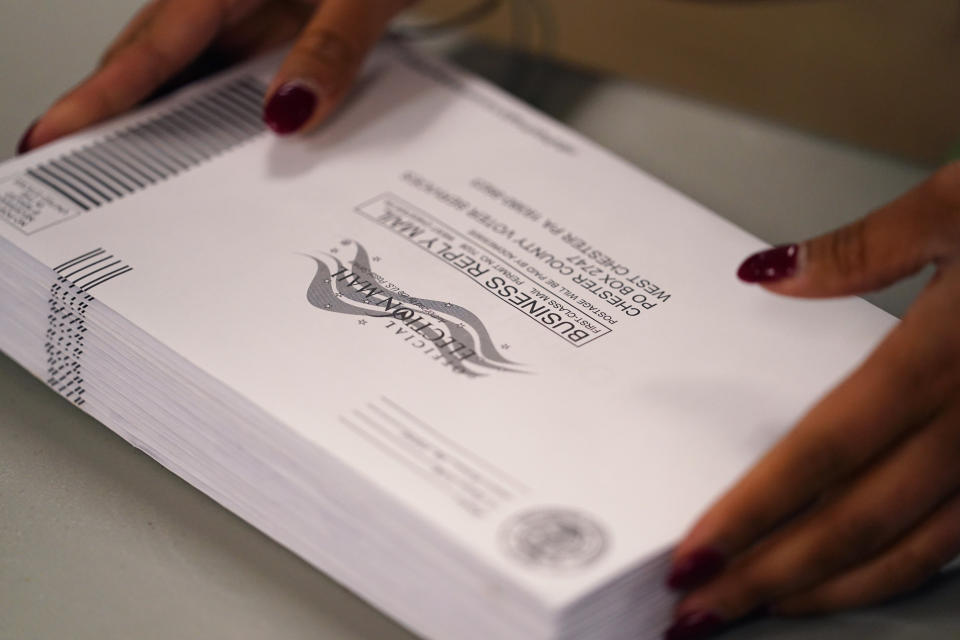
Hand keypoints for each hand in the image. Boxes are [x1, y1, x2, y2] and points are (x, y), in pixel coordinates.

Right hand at [17, 0, 410, 153]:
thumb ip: (331, 50)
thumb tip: (288, 113)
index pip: (153, 46)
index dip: (100, 96)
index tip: (52, 136)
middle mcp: (224, 2)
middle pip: (150, 66)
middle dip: (111, 123)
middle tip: (74, 183)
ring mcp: (240, 23)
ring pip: (181, 81)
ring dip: (162, 132)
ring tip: (135, 192)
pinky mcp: (263, 40)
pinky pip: (221, 86)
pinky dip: (209, 126)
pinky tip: (211, 166)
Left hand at [664, 162, 959, 638]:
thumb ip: (860, 249)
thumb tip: (765, 273)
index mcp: (943, 359)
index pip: (822, 452)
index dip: (754, 509)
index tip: (696, 550)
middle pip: (856, 518)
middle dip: (771, 571)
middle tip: (701, 607)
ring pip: (914, 547)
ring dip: (833, 585)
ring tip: (766, 604)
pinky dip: (904, 570)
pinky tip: (860, 580)